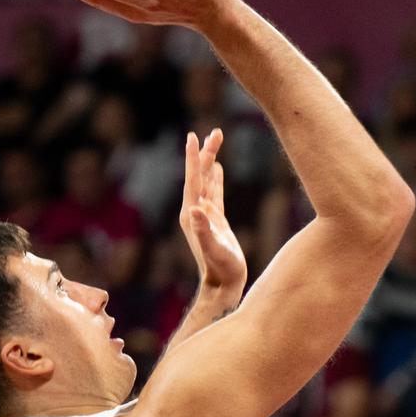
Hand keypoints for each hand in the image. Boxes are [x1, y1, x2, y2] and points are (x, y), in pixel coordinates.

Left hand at [178, 129, 244, 296]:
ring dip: (211, 161)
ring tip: (215, 140)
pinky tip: (218, 167)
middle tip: (215, 132)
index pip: (192, 180)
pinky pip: (215, 193)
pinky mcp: (215, 220)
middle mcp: (195, 211)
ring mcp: (205, 215)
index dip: (193, 159)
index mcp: (192, 214)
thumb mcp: (214, 250)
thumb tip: (196, 209)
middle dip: (206, 153)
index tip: (192, 137)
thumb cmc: (221, 269)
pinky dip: (216, 178)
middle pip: (200, 176)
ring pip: (207, 181)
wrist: (223, 284)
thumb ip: (204, 231)